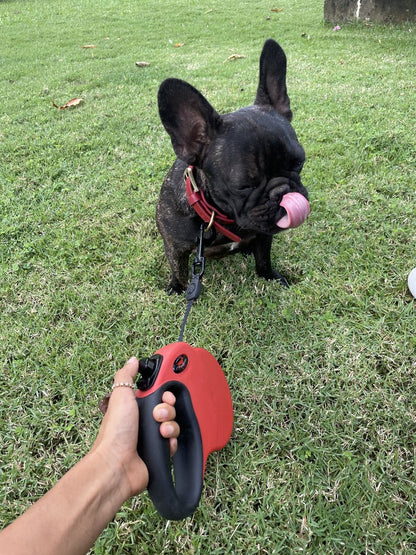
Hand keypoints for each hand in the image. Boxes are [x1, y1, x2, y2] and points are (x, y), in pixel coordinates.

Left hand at [92, 357, 179, 497]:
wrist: (117, 466)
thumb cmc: (115, 433)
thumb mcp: (120, 396)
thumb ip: (126, 375)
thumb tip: (133, 361)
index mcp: (133, 407)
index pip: (156, 394)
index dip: (163, 393)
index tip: (164, 394)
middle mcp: (142, 422)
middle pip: (167, 408)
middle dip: (168, 409)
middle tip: (158, 414)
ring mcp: (150, 438)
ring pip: (172, 424)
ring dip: (170, 425)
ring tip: (160, 430)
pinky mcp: (157, 453)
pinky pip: (173, 442)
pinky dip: (171, 441)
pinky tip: (164, 442)